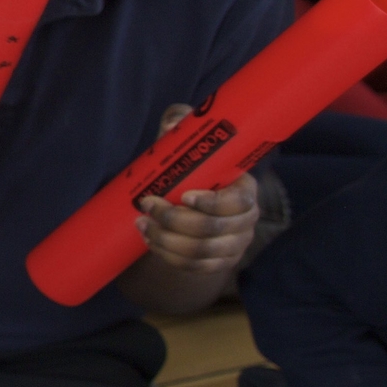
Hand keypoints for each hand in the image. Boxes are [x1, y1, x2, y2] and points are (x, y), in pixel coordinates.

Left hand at [132, 102, 257, 279]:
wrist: (189, 212)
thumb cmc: (189, 175)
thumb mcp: (186, 148)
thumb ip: (182, 127)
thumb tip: (176, 120)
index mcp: (244, 191)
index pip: (239, 202)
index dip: (213, 203)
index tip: (183, 196)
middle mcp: (245, 221)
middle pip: (213, 229)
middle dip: (175, 220)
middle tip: (146, 206)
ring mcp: (233, 245)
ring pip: (200, 251)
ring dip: (165, 239)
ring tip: (141, 224)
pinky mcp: (217, 264)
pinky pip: (194, 266)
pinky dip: (168, 256)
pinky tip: (149, 241)